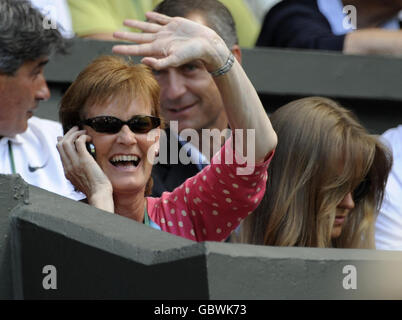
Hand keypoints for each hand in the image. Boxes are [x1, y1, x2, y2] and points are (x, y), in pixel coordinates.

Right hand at [56, 127, 112, 206]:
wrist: (99, 194)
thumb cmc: (96, 188)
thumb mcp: (83, 179)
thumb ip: (80, 170)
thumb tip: (81, 161)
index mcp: (67, 171)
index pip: (60, 151)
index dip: (64, 140)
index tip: (71, 135)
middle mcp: (68, 166)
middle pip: (61, 144)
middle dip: (68, 133)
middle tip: (77, 129)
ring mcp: (75, 163)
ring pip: (67, 141)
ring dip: (75, 133)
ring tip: (83, 132)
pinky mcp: (84, 160)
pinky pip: (79, 142)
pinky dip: (83, 137)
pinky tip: (89, 138)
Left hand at [112, 11, 228, 71]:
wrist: (207, 45)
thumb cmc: (192, 54)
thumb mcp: (175, 60)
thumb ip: (160, 63)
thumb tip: (143, 61)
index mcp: (159, 48)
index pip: (138, 48)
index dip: (125, 48)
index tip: (113, 48)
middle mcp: (161, 40)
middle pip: (139, 37)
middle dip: (126, 36)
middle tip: (113, 34)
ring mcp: (167, 31)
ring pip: (148, 26)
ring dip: (136, 25)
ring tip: (125, 22)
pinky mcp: (175, 24)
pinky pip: (161, 19)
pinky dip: (154, 17)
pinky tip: (147, 15)